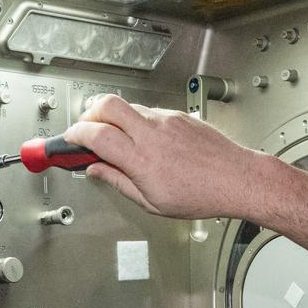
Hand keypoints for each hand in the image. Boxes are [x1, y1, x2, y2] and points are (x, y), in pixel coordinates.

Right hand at [64, 95, 267, 220]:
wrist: (238, 179)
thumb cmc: (203, 195)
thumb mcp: (152, 202)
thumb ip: (118, 182)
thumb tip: (95, 171)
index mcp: (142, 160)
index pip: (96, 135)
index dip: (75, 135)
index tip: (68, 141)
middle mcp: (153, 134)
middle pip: (107, 104)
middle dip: (88, 114)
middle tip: (84, 131)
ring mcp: (167, 120)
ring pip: (128, 106)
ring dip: (113, 118)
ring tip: (114, 139)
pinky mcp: (178, 115)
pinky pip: (148, 111)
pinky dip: (135, 121)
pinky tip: (141, 140)